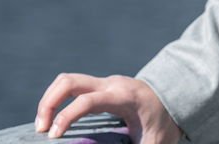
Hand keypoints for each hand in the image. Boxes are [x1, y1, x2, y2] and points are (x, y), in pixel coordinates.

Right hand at [35, 72, 183, 143]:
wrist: (177, 96)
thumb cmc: (166, 121)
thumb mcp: (157, 141)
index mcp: (123, 96)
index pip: (88, 100)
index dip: (67, 116)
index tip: (53, 137)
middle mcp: (111, 84)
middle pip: (69, 81)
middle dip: (48, 103)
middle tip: (40, 131)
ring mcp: (104, 82)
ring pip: (66, 80)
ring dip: (49, 100)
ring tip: (42, 127)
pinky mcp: (100, 85)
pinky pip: (71, 86)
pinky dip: (56, 99)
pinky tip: (53, 120)